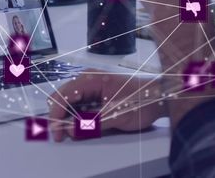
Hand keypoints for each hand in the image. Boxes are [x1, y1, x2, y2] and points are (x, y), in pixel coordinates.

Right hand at [47, 72, 164, 140]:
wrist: (159, 97)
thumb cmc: (141, 101)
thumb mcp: (116, 115)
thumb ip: (91, 123)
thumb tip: (69, 130)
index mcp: (91, 79)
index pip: (63, 96)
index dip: (56, 115)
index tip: (57, 133)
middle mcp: (87, 79)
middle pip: (62, 97)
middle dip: (59, 116)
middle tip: (62, 136)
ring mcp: (91, 85)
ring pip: (69, 101)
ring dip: (68, 117)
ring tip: (74, 132)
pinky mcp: (95, 93)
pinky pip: (79, 104)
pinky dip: (77, 116)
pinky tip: (83, 125)